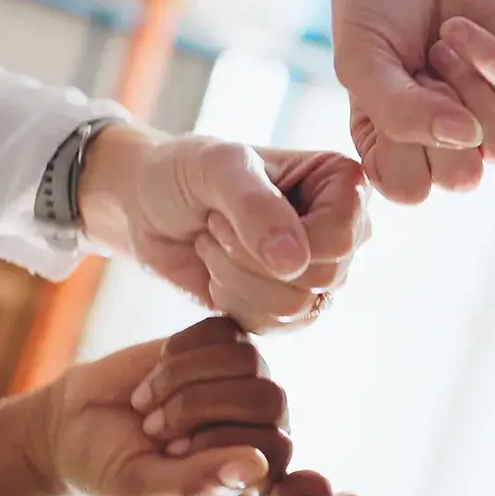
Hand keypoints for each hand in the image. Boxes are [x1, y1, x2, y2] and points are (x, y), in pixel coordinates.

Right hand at [37, 318, 290, 495]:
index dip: (219, 444)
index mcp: (253, 473)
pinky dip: (179, 351)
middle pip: (267, 399)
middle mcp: (260, 425)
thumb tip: (256, 465)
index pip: (276, 449)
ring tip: (147, 404)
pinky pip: (223, 331)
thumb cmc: (112, 466)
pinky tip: (155, 372)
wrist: (75, 424)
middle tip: (152, 428)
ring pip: (247, 360)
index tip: (169, 453)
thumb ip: (197, 485)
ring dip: (182, 380)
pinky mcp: (223, 344)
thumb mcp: (143, 487)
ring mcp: (245, 381)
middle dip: (197, 408)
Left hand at [79, 127, 367, 332]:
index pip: (339, 239)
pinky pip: (273, 327)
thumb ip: (256, 207)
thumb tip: (295, 264)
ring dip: (235, 277)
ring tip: (215, 244)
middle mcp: (343, 231)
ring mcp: (320, 274)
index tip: (234, 206)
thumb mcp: (217, 168)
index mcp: (342, 184)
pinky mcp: (291, 309)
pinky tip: (217, 270)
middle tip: (217, 224)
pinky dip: (231, 300)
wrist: (151, 206)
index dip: (282, 236)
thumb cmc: (187, 172)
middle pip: (321, 278)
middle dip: (249, 256)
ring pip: (295, 308)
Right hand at [324, 0, 494, 203]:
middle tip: (421, 71)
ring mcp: (478, 104)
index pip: (410, 190)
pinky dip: (490, 57)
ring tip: (440, 50)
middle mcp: (436, 132)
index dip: (408, 153)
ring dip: (473, 97)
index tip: (389, 98)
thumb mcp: (362, 56)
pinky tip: (460, 27)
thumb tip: (466, 141)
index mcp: (389, 140)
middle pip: (463, 179)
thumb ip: (397, 112)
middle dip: (444, 125)